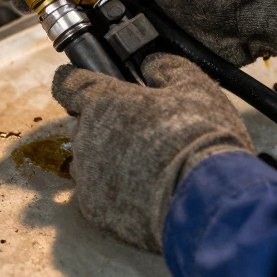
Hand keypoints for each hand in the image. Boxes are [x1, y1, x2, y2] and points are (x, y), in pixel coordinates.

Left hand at [53, 53, 253, 251]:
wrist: (207, 199)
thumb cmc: (201, 136)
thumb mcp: (194, 86)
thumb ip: (167, 68)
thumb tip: (152, 65)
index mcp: (104, 102)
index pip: (69, 83)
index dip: (74, 81)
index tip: (78, 83)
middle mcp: (86, 137)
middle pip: (84, 126)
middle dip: (106, 126)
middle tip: (142, 133)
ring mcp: (87, 177)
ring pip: (87, 162)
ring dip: (107, 161)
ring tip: (146, 167)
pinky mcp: (94, 210)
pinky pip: (97, 195)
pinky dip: (115, 194)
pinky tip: (144, 193)